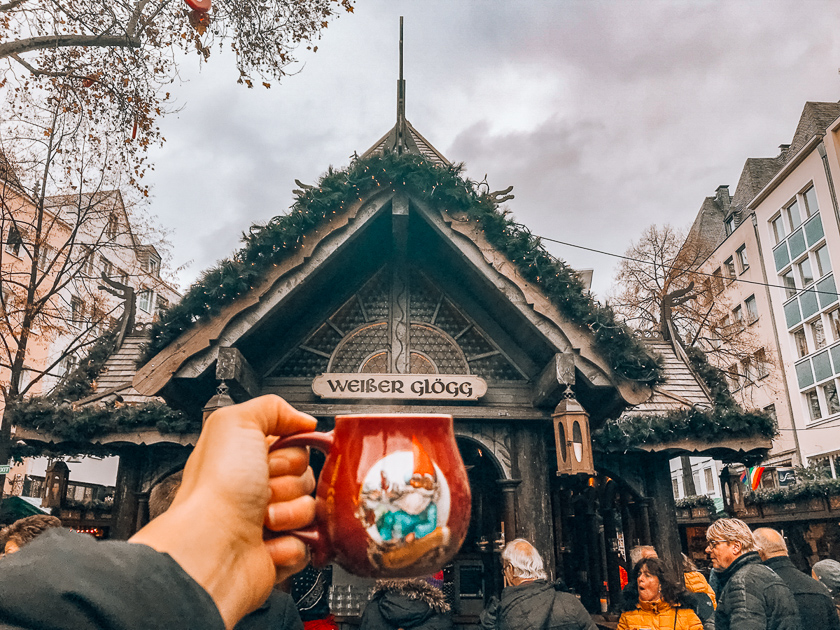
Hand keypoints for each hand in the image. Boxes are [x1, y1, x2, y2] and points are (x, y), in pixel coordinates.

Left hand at [129, 395, 316, 628]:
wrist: (211, 547)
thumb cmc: (214, 491)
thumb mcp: (236, 422)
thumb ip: (272, 407)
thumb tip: (303, 419)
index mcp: (247, 457)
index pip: (296, 446)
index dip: (290, 451)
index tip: (271, 455)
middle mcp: (256, 487)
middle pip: (307, 476)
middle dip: (290, 482)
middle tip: (262, 488)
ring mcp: (269, 521)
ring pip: (311, 509)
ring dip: (291, 512)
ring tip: (263, 517)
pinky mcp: (279, 552)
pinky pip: (308, 541)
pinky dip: (292, 541)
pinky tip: (268, 540)